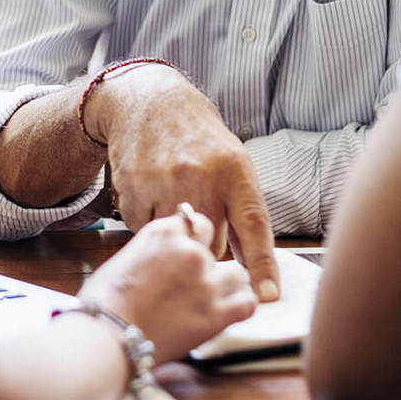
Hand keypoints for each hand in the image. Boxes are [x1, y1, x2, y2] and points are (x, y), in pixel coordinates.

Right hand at [80, 208, 256, 360]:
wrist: (108, 334)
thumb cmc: (106, 300)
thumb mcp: (127, 258)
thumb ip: (154, 251)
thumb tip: (163, 259)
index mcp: (164, 232)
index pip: (193, 222)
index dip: (192, 239)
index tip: (187, 251)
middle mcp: (190, 251)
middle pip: (216, 245)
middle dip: (207, 262)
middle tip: (195, 279)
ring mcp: (206, 281)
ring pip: (238, 273)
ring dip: (228, 283)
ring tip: (215, 296)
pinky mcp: (217, 314)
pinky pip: (248, 303)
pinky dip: (242, 306)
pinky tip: (229, 310)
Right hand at [88, 63, 279, 299]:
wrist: (148, 103)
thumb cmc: (197, 137)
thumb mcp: (231, 162)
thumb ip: (242, 210)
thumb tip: (255, 271)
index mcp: (233, 169)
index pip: (254, 225)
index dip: (263, 265)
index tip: (267, 296)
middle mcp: (200, 175)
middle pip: (212, 244)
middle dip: (210, 248)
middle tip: (203, 228)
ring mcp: (163, 181)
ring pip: (176, 242)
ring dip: (176, 236)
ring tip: (174, 202)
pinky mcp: (133, 187)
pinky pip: (144, 229)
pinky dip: (149, 221)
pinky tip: (152, 194)